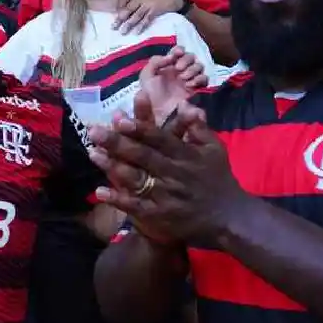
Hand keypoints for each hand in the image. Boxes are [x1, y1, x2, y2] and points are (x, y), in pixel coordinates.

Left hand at [88, 100, 249, 245]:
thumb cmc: (219, 179)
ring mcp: (166, 195)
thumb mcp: (215, 149)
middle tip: (94, 131)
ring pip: (136, 179)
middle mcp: (174, 173)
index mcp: (186, 155)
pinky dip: (119, 199)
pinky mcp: (161, 216)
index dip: (139, 128)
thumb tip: (186, 104)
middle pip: (142, 156)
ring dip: (112, 166)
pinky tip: (100, 192)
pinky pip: (136, 206)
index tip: (119, 118)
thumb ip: (199, 127)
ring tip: (92, 154)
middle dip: (117, 143)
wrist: (230, 218)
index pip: (160, 139)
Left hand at [115, 0, 182, 33]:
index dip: (118, 8)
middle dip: (120, 19)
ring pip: (135, 15)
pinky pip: (146, 19)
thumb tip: (122, 14)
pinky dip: (141, 26)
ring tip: (123, 32)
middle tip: (114, 27)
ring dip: (128, 24)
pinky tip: (136, 32)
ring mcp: (147, 3)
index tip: (115, 16)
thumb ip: (134, 3)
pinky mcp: (155, 10)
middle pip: (127, 9)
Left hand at [139, 46, 207, 125]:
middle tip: (178, 69)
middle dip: (186, 60)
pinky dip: (199, 79)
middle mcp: (179, 71)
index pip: (178, 51)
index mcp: (168, 66)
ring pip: (198, 66)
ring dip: (192, 69)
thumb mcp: (146, 76)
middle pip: (190, 56)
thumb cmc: (150, 95)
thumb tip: (170, 57)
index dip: (179, 50)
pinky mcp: (196, 90)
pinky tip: (190, 85)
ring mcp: (189, 80)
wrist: (158, 114)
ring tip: (183, 79)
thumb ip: (155, 62)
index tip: (176, 54)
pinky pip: (204, 79)